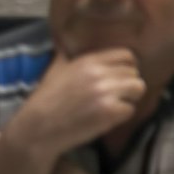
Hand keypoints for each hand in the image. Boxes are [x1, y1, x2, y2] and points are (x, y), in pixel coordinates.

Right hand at [8, 48, 148, 159]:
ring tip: (114, 106)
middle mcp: (99, 73)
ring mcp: (105, 92)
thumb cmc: (44, 102)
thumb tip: (67, 44)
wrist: (35, 129)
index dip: (128, 67)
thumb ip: (66, 56)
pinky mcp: (109, 111)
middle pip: (134, 73)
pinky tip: (106, 119)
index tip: (122, 77)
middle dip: (127, 86)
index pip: (127, 55)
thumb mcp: (55, 71)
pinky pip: (131, 110)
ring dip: (129, 99)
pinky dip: (121, 116)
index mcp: (88, 61)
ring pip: (138, 88)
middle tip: (115, 96)